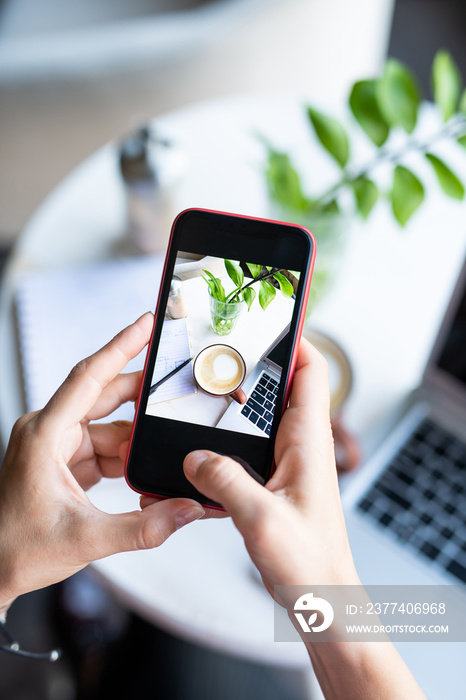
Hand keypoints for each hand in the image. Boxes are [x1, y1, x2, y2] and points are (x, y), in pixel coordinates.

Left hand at [0, 313, 203, 613]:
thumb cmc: (17, 549)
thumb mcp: (86, 538)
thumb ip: (144, 526)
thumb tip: (187, 509)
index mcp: (45, 435)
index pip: (90, 376)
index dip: (121, 346)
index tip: (145, 324)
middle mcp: (49, 432)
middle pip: (105, 396)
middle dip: (141, 393)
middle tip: (174, 384)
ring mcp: (56, 446)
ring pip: (109, 427)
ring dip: (135, 441)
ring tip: (161, 454)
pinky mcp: (64, 461)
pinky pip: (103, 447)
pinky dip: (125, 457)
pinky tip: (142, 470)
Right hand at [183, 338, 358, 593]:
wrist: (321, 596)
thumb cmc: (309, 562)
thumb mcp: (262, 519)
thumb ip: (226, 482)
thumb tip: (195, 457)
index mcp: (309, 441)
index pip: (311, 372)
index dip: (295, 340)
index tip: (267, 320)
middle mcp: (301, 445)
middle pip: (282, 386)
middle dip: (254, 366)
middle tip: (220, 352)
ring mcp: (288, 461)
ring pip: (263, 415)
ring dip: (237, 402)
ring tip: (204, 391)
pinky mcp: (275, 479)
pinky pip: (250, 444)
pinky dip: (228, 436)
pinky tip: (202, 444)